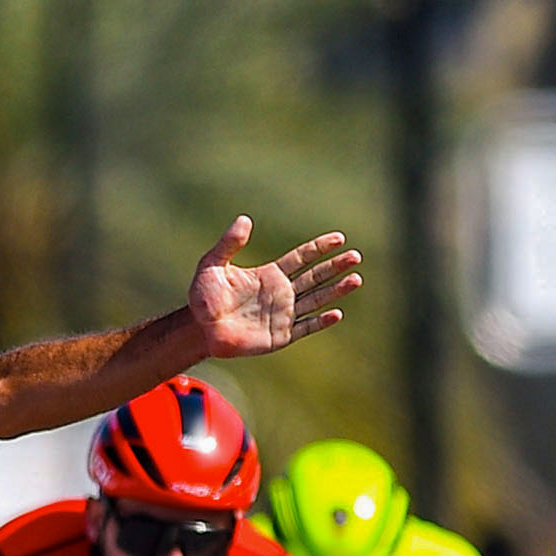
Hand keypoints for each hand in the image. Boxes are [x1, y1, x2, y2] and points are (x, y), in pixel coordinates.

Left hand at [187, 220, 360, 357]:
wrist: (200, 329)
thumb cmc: (204, 297)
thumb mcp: (212, 265)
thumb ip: (229, 243)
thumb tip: (245, 219)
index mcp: (270, 275)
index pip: (301, 258)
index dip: (320, 248)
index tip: (339, 238)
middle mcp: (281, 294)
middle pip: (315, 277)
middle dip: (335, 267)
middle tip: (356, 256)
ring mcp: (283, 315)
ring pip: (316, 300)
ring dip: (336, 290)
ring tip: (356, 279)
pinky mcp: (280, 336)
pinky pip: (305, 327)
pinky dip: (320, 321)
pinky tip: (336, 313)